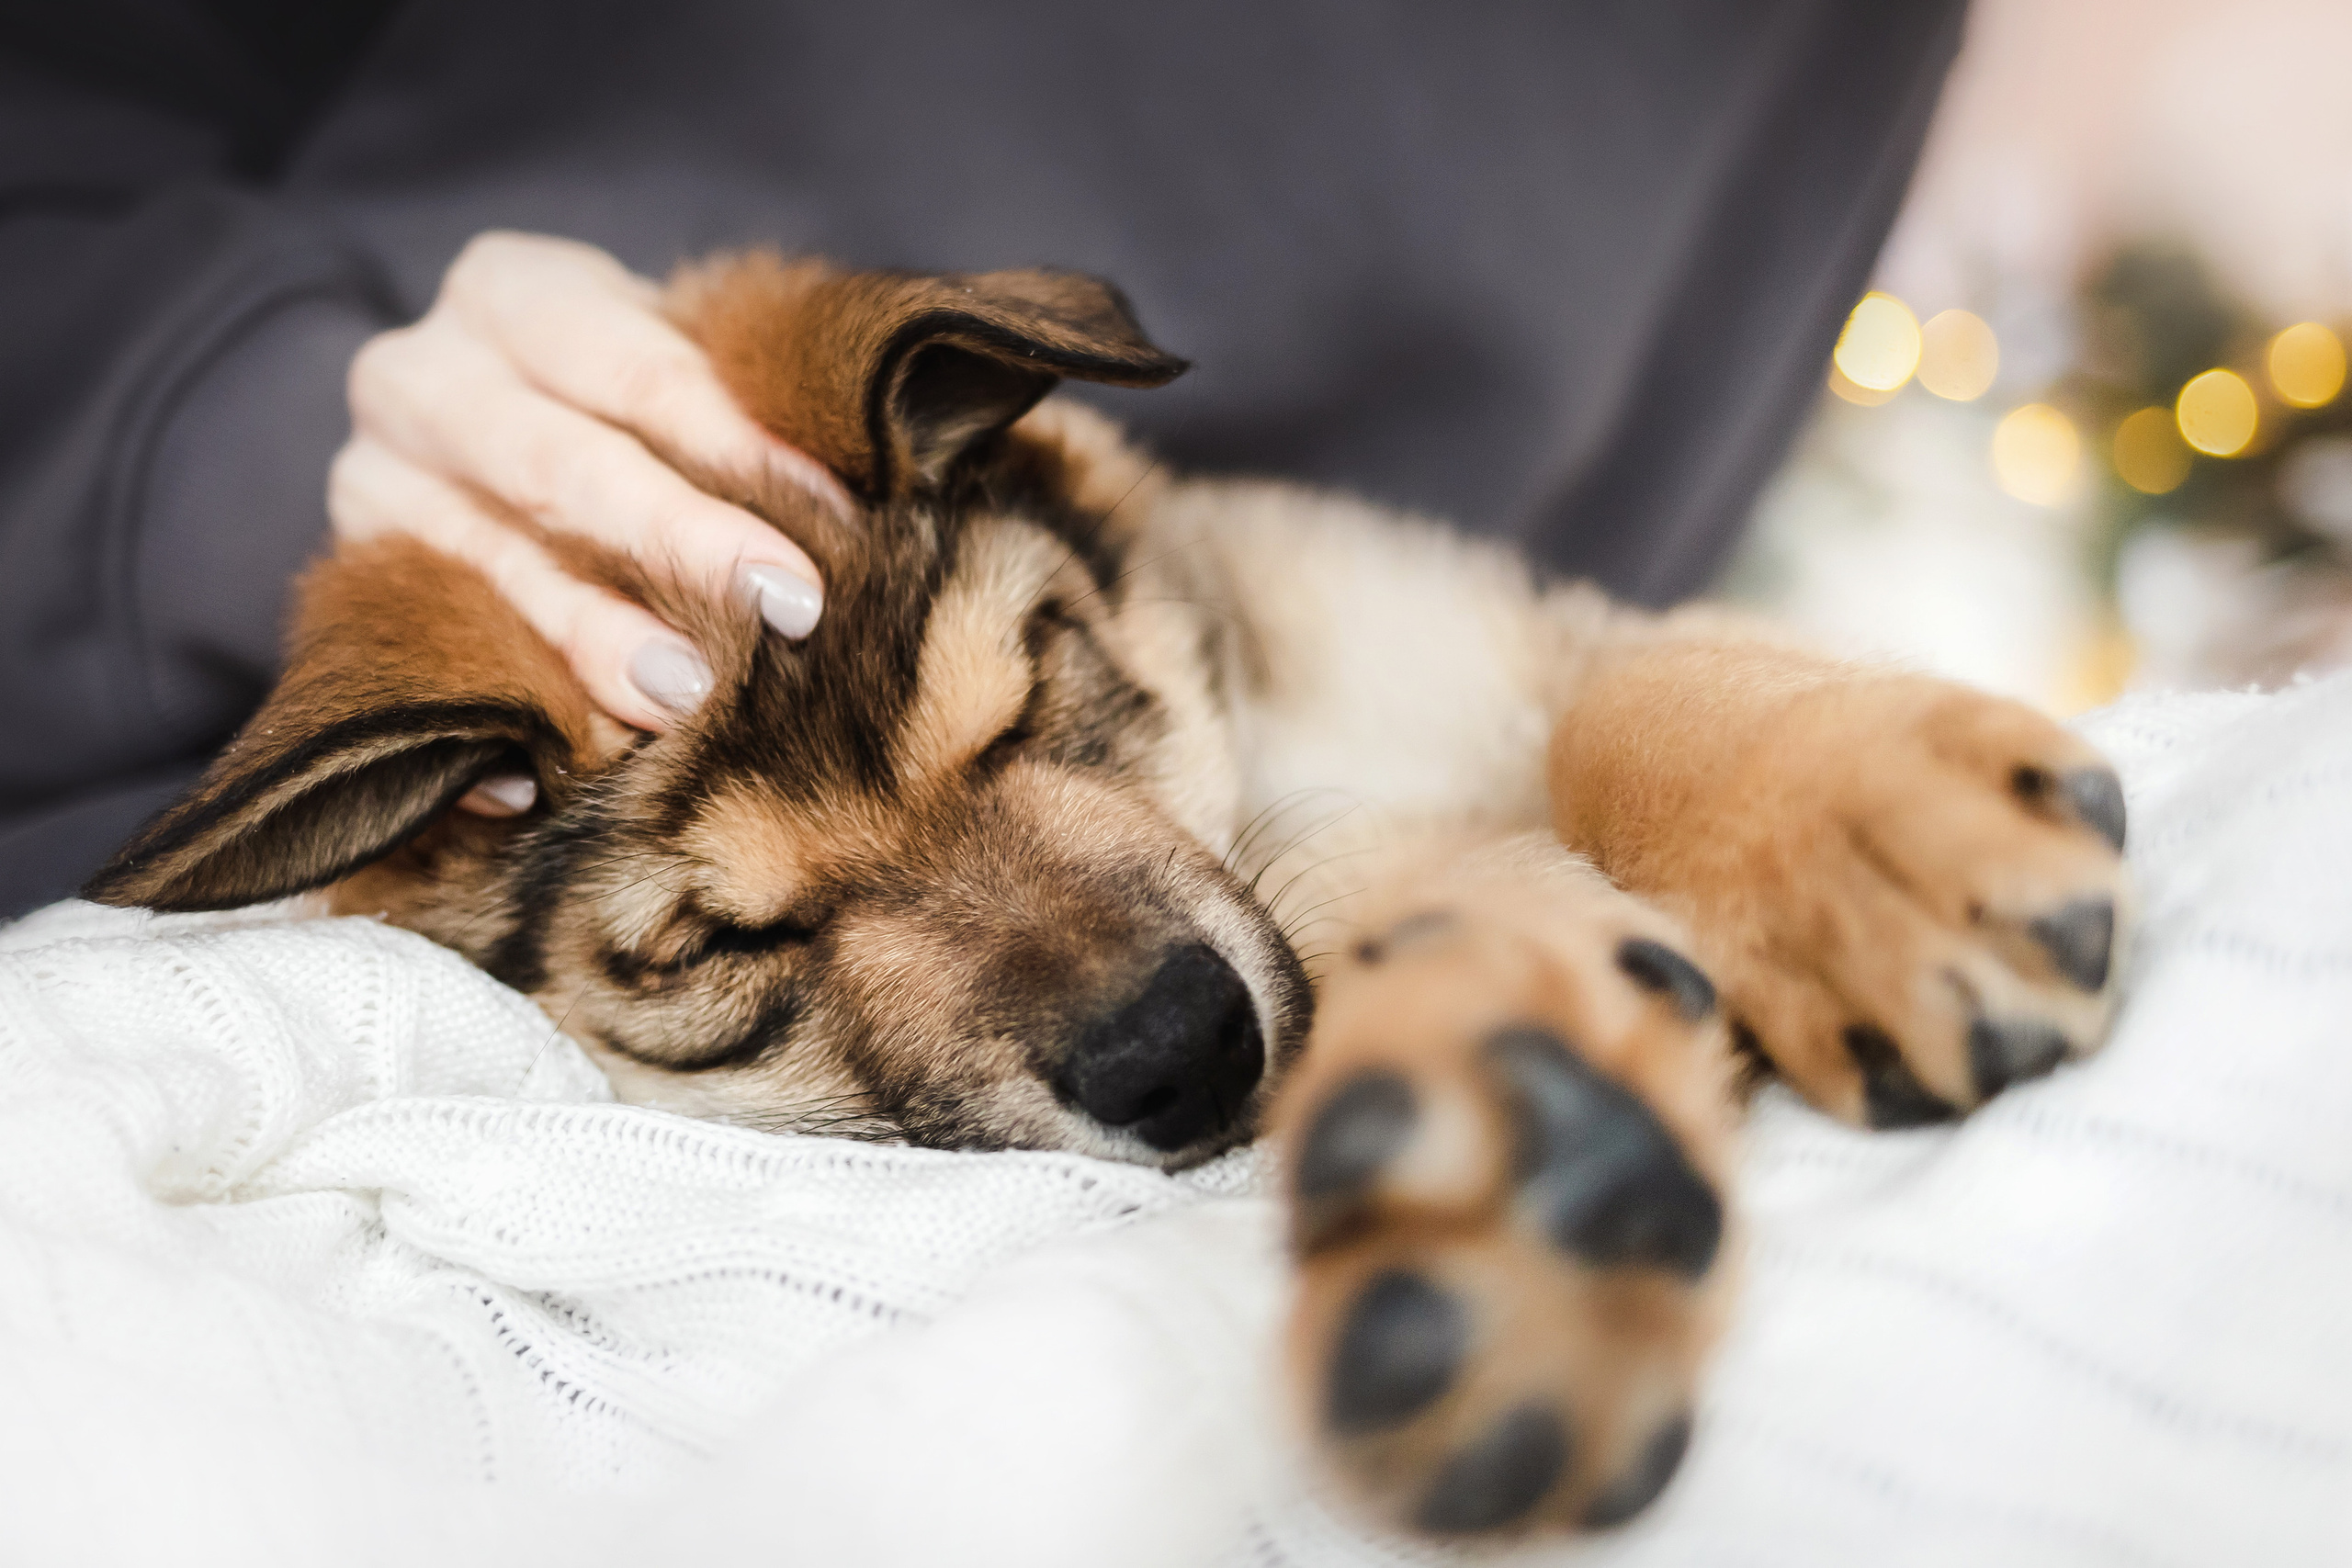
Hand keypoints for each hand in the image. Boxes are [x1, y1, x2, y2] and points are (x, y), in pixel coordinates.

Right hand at [329, 231, 846, 740]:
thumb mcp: (673, 357)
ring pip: (494, 572)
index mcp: (509, 293)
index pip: (636, 368)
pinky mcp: (355, 590)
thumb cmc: (619, 396)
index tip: (834, 514)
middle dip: (681, 542)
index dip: (739, 444)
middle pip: (559, 466)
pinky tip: (538, 781)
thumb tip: (862, 492)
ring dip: (596, 643)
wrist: (470, 423)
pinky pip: (418, 669)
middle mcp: (417, 381)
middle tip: (787, 608)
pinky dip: (482, 728)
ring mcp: (369, 489)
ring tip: (686, 697)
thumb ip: (743, 401)